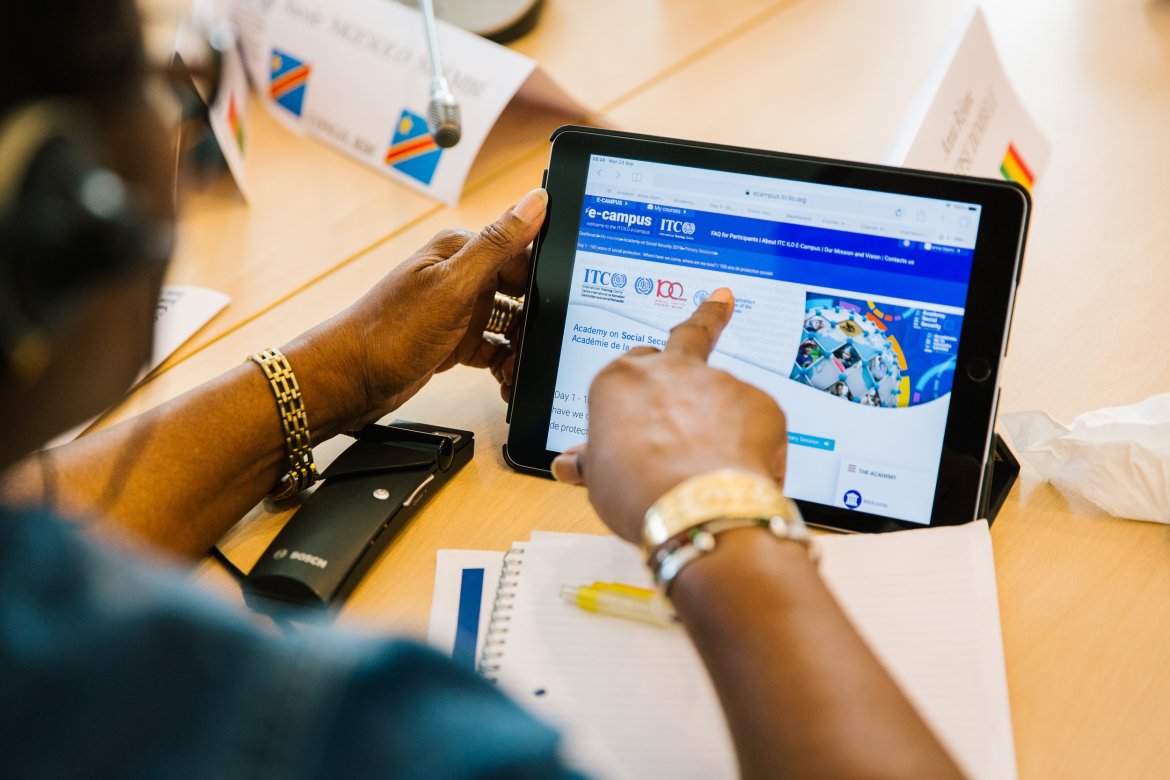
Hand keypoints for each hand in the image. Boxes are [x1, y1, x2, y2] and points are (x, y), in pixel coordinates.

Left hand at [284, 188, 545, 433]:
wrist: (349, 381)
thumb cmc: (390, 332)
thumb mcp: (453, 286)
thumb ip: (497, 244)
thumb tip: (536, 201)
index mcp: (460, 250)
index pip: (521, 252)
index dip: (544, 279)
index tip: (564, 303)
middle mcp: (460, 276)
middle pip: (521, 291)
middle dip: (537, 319)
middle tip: (546, 345)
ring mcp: (458, 310)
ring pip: (510, 324)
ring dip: (522, 347)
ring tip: (523, 370)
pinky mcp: (455, 341)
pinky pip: (494, 349)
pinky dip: (505, 365)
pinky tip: (509, 380)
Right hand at [551, 289, 788, 541]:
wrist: (697, 511)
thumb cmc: (640, 494)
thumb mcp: (600, 479)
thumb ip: (593, 459)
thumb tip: (570, 464)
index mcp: (620, 381)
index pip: (630, 368)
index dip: (640, 386)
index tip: (648, 387)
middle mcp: (668, 369)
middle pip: (684, 338)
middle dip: (704, 319)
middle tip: (721, 300)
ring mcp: (717, 382)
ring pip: (722, 392)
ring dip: (723, 415)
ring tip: (716, 464)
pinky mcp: (759, 402)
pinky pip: (756, 419)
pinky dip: (751, 440)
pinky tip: (739, 469)